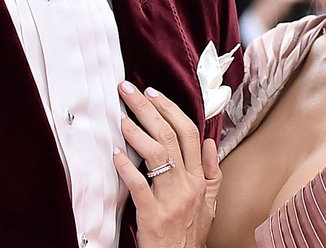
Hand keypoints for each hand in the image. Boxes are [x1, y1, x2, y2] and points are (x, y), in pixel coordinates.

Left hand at [115, 82, 219, 247]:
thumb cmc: (190, 234)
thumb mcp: (210, 203)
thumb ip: (211, 172)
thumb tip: (210, 142)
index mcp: (200, 179)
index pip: (189, 133)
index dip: (170, 109)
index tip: (152, 93)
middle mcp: (188, 185)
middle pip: (170, 136)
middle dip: (148, 109)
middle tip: (128, 91)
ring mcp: (172, 200)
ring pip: (157, 155)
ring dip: (137, 133)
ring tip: (122, 119)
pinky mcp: (153, 215)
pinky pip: (139, 185)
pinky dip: (126, 167)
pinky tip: (115, 153)